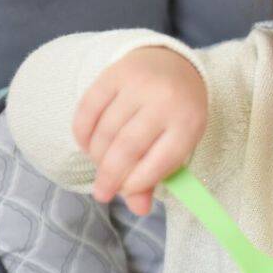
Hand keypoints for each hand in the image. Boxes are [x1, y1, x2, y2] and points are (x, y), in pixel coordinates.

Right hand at [72, 46, 206, 214]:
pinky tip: (88, 145)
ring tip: (99, 164)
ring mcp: (138, 84)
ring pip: (105, 131)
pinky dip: (83, 134)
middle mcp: (164, 101)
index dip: (137, 183)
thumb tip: (138, 209)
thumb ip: (158, 175)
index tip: (124, 192)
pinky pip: (88, 109)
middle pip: (127, 148)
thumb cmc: (177, 112)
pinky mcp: (114, 73)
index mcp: (189, 122)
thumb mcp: (179, 142)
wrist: (172, 63)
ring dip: (97, 156)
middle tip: (102, 193)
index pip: (160, 162)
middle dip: (110, 176)